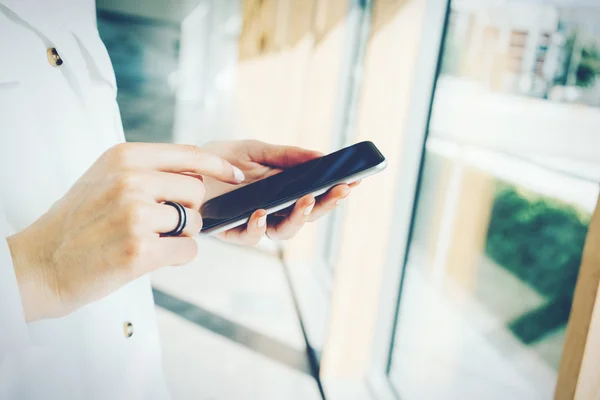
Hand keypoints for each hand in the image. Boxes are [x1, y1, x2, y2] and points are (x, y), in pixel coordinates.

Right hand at [7, 143, 243, 321]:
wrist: (41, 264)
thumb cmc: (77, 224)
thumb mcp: (104, 178)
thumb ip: (146, 170)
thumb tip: (196, 175)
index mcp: (125, 158)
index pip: (189, 154)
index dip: (218, 166)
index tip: (235, 175)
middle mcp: (132, 180)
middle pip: (197, 192)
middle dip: (187, 210)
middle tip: (158, 224)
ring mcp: (136, 214)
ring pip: (195, 223)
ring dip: (179, 236)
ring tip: (146, 241)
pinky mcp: (141, 249)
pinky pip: (188, 250)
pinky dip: (175, 258)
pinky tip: (147, 258)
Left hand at [201, 140, 357, 244]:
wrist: (182, 166)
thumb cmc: (220, 159)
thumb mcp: (256, 150)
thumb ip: (287, 155)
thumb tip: (323, 157)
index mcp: (282, 192)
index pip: (316, 195)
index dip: (336, 190)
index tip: (357, 180)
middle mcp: (273, 210)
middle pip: (308, 216)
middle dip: (328, 204)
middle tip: (342, 189)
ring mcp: (253, 222)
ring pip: (285, 231)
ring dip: (300, 217)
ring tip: (308, 198)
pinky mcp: (230, 232)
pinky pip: (250, 237)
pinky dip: (258, 227)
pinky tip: (262, 213)